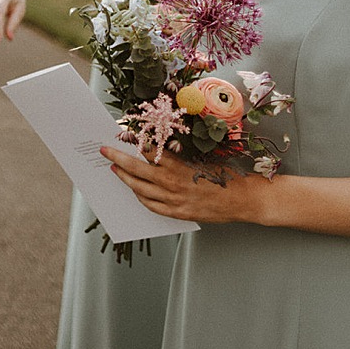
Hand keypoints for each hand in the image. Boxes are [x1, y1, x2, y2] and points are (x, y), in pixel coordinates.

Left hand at [102, 143, 257, 224]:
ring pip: (140, 190)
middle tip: (105, 151)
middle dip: (117, 158)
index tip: (121, 134)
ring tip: (116, 170)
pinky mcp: (178, 214)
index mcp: (178, 166)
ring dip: (125, 179)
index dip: (132, 142)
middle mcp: (172, 184)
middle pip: (136, 170)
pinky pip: (152, 206)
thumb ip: (178, 157)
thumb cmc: (226, 177)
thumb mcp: (201, 159)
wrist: (244, 200)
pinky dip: (141, 198)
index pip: (147, 151)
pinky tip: (136, 191)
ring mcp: (173, 201)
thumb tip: (157, 149)